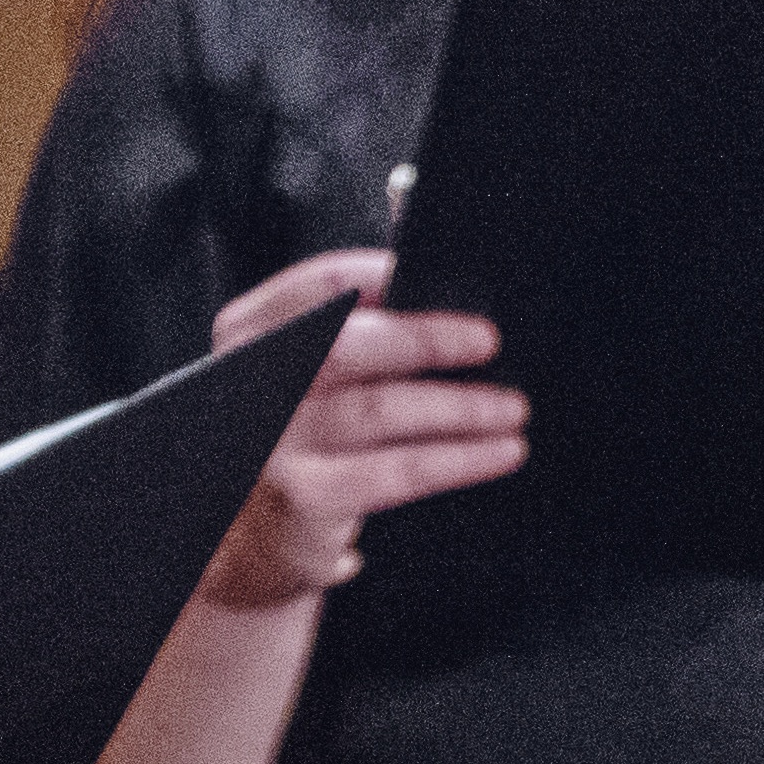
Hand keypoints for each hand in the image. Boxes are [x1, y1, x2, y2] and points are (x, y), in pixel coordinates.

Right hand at [201, 247, 523, 607]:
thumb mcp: (311, 369)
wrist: (262, 536)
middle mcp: (252, 383)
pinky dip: (456, 459)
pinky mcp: (305, 497)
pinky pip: (394, 472)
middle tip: (488, 340)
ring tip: (512, 406)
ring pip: (378, 410)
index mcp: (252, 333)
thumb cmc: (305, 435)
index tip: (449, 273)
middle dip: (425, 338)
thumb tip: (417, 227)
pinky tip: (499, 451)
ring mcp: (274, 443)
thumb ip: (353, 311)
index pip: (318, 285)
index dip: (382, 274)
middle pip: (346, 344)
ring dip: (458, 405)